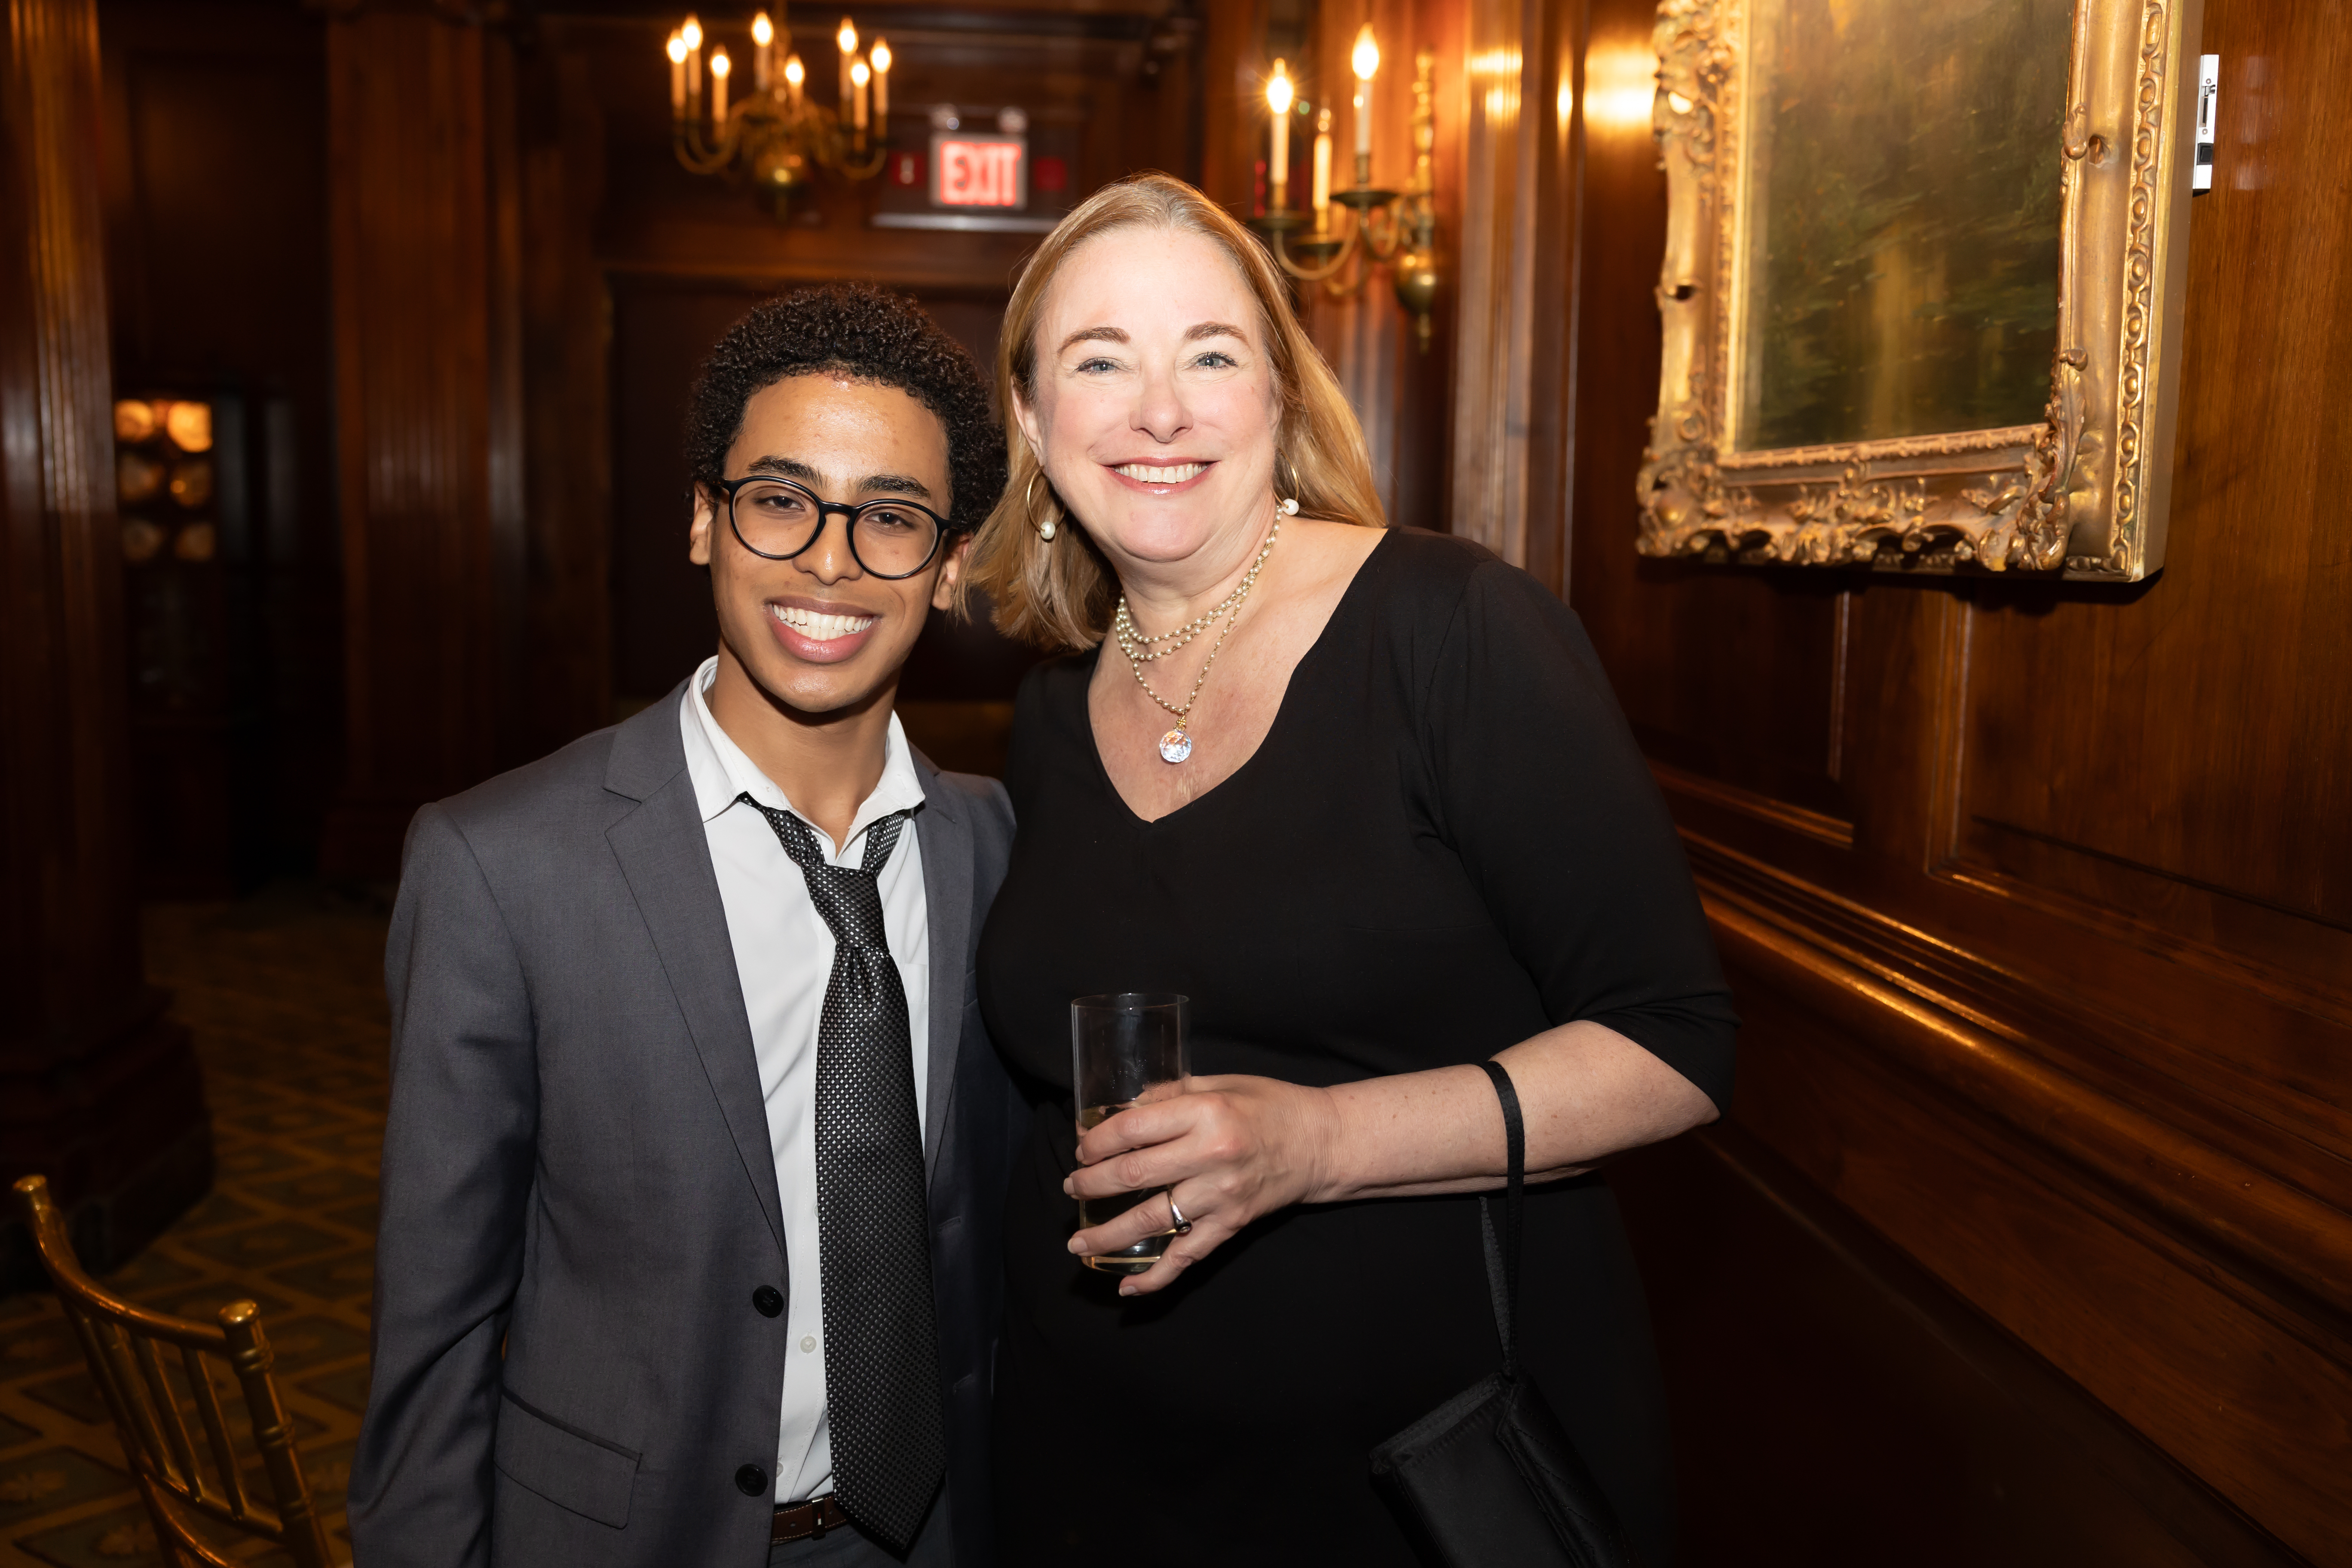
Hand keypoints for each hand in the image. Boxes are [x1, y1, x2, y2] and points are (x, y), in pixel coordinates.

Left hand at [1063, 1074, 1340, 1295]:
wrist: (1322, 1143)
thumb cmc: (1271, 1106)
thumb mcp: (1221, 1084)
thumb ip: (1171, 1093)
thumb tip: (1123, 1109)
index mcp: (1206, 1113)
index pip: (1133, 1129)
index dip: (1098, 1141)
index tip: (1081, 1147)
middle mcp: (1210, 1156)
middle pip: (1133, 1175)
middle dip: (1091, 1184)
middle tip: (1072, 1187)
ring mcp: (1220, 1196)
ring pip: (1150, 1220)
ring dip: (1106, 1234)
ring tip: (1076, 1243)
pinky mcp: (1231, 1225)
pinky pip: (1186, 1256)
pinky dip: (1155, 1277)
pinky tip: (1127, 1289)